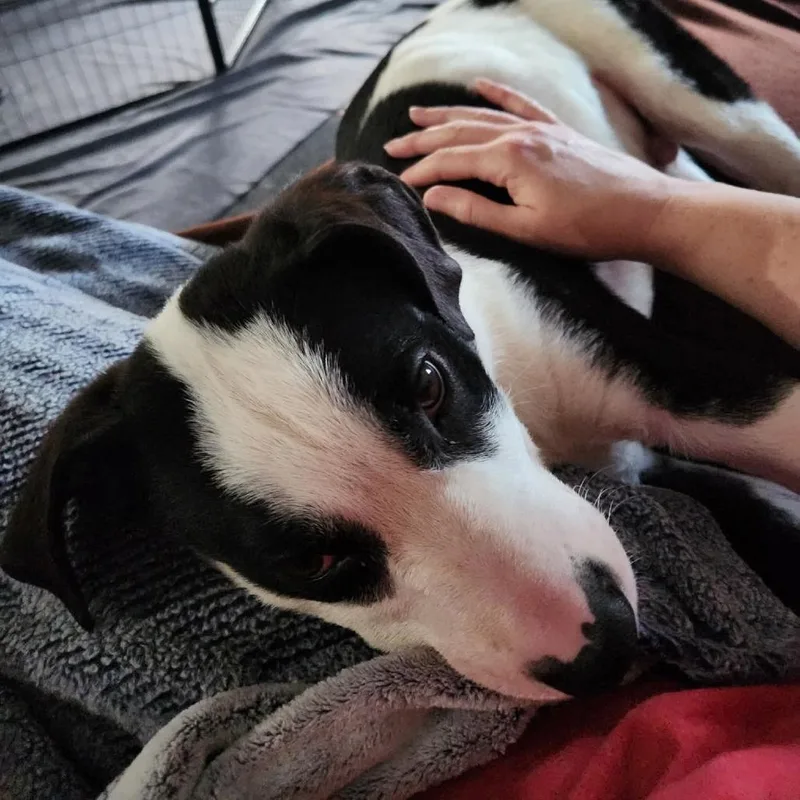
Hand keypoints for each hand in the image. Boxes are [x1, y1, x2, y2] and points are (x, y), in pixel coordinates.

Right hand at [384, 78, 678, 261]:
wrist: (645, 212)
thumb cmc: (587, 229)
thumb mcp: (525, 229)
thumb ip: (476, 210)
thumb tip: (433, 197)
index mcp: (510, 160)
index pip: (451, 162)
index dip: (423, 172)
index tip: (400, 182)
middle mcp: (521, 135)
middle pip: (460, 132)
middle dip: (423, 140)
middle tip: (392, 146)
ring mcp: (541, 129)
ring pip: (483, 116)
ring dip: (448, 116)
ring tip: (417, 115)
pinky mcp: (559, 131)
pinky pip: (521, 104)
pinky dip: (497, 94)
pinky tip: (479, 86)